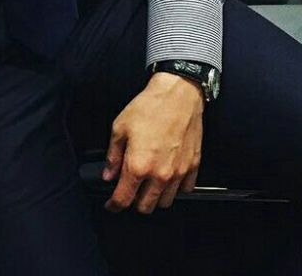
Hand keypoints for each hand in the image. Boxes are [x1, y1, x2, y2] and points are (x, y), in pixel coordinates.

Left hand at [102, 71, 203, 213]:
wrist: (178, 94)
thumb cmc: (149, 107)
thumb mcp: (120, 127)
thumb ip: (113, 155)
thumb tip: (108, 174)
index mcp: (138, 166)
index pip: (123, 199)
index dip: (114, 205)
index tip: (111, 204)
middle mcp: (159, 174)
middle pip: (145, 207)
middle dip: (134, 202)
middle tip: (129, 189)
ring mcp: (178, 172)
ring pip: (165, 201)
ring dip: (154, 196)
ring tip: (148, 181)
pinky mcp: (193, 166)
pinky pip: (184, 189)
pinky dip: (175, 188)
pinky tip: (167, 175)